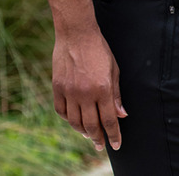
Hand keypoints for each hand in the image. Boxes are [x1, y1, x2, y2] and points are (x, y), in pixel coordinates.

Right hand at [51, 30, 126, 151]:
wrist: (76, 34)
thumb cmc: (99, 50)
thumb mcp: (114, 70)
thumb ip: (116, 94)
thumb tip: (121, 115)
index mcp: (103, 89)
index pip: (109, 120)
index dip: (113, 135)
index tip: (116, 145)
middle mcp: (85, 93)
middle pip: (91, 125)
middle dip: (97, 139)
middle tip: (100, 145)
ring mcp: (69, 91)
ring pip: (75, 122)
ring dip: (82, 131)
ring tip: (88, 134)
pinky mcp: (57, 87)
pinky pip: (61, 111)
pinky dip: (68, 119)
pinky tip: (74, 120)